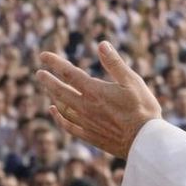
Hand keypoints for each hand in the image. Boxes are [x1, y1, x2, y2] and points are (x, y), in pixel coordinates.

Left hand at [37, 42, 162, 159]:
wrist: (145, 140)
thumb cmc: (143, 109)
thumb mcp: (133, 82)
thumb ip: (115, 64)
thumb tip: (101, 44)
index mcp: (95, 91)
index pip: (69, 73)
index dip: (55, 63)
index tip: (43, 55)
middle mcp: (86, 106)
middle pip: (60, 91)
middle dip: (48, 80)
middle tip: (39, 73)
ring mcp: (86, 122)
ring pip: (62, 107)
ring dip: (53, 96)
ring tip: (49, 89)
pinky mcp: (90, 136)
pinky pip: (68, 125)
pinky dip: (58, 117)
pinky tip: (54, 111)